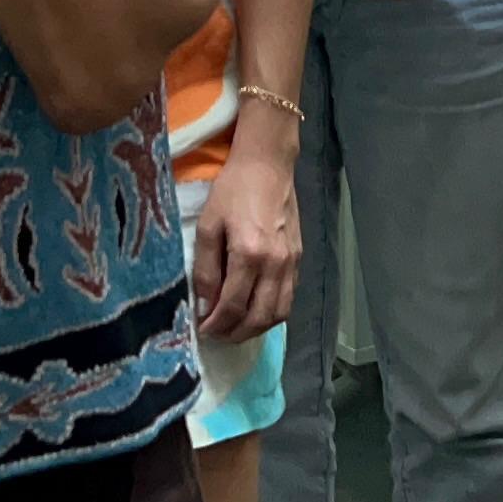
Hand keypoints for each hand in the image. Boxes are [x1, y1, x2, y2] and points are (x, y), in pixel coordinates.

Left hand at [192, 147, 299, 340]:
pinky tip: (256, 310)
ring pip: (279, 314)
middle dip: (236, 333)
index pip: (233, 306)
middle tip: (218, 335)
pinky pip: (289, 298)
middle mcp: (276, 264)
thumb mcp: (208, 224)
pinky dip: (272, 313)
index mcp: (250, 254)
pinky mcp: (299, 258)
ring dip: (257, 328)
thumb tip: (205, 303)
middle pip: (259, 317)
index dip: (217, 324)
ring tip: (236, 328)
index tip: (203, 329)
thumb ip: (206, 268)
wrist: (268, 165)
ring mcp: (291, 263)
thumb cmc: (232, 190)